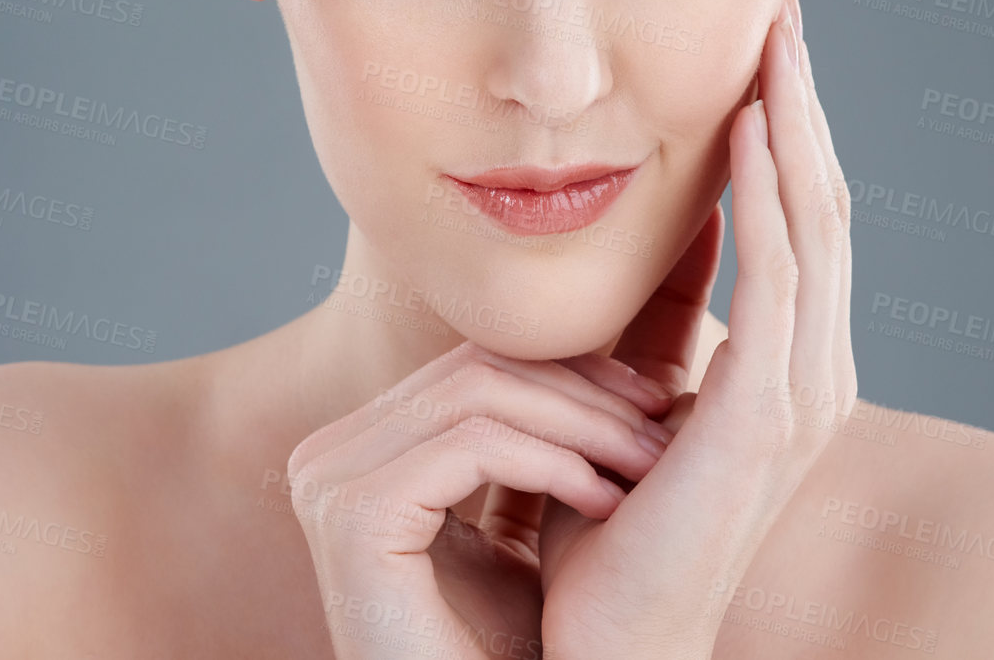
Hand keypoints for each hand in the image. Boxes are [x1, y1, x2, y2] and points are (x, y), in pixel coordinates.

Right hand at [283, 340, 678, 658]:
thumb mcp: (520, 523)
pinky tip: (609, 500)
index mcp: (359, 448)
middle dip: (585, 389)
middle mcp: (330, 454)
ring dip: (585, 424)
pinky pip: (475, 446)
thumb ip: (528, 445)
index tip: (654, 398)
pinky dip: (556, 464)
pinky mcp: (355, 514)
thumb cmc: (503, 650)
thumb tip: (597, 364)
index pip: (472, 362)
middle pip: (475, 367)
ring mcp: (330, 480)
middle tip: (664, 424)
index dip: (572, 368)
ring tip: (649, 464)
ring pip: (479, 395)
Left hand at [536, 0, 857, 658]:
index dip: (786, 129)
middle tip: (782, 9)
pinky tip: (748, 123)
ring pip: (816, 223)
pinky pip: (783, 274)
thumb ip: (652, 326)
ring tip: (774, 38)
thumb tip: (631, 249)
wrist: (608, 642)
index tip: (759, 47)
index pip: (798, 220)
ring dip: (796, 123)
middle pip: (822, 203)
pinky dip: (770, 192)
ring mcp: (804, 392)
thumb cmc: (604, 525)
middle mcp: (815, 370)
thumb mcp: (630, 395)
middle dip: (803, 103)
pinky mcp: (769, 413)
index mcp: (787, 366)